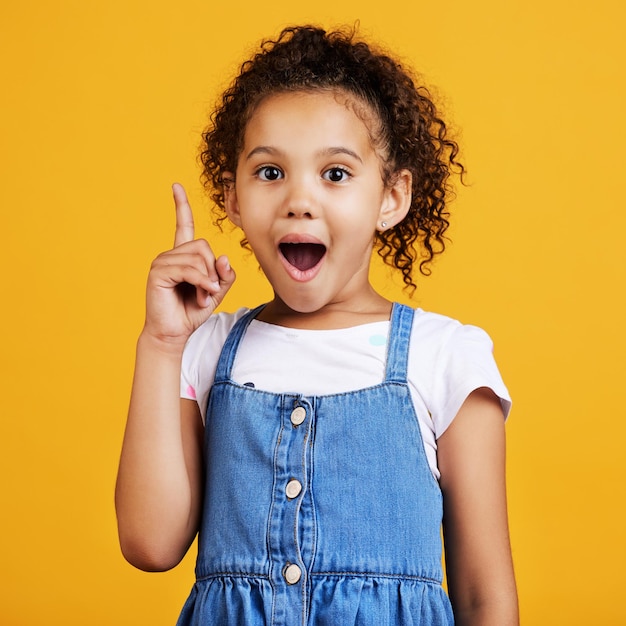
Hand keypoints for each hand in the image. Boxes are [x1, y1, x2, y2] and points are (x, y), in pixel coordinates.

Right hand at [142, 183, 234, 346]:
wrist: (174, 332)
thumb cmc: (192, 312)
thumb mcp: (216, 291)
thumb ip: (224, 274)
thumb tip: (223, 258)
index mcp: (182, 256)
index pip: (182, 225)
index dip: (181, 206)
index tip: (176, 186)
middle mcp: (170, 255)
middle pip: (203, 247)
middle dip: (212, 271)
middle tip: (208, 292)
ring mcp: (162, 262)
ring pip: (198, 258)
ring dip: (207, 281)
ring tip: (202, 297)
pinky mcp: (158, 273)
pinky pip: (189, 269)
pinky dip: (201, 282)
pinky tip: (201, 295)